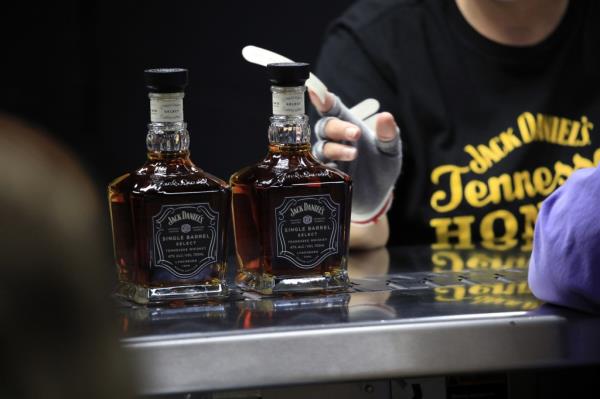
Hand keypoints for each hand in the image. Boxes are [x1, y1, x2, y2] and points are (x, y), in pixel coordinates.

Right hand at [308, 89, 402, 224]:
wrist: (378, 196)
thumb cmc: (382, 167)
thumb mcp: (391, 150)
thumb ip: (388, 134)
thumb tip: (386, 116)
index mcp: (348, 126)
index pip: (333, 108)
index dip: (322, 98)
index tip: (315, 91)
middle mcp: (335, 140)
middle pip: (325, 126)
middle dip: (338, 127)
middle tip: (356, 133)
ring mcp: (329, 158)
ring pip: (321, 147)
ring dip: (336, 148)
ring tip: (355, 153)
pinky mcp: (327, 177)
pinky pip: (319, 170)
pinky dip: (327, 167)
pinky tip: (339, 169)